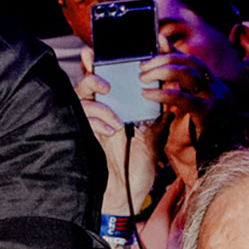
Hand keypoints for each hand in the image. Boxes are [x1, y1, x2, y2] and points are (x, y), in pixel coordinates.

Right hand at [75, 48, 161, 214]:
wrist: (126, 196)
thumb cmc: (138, 168)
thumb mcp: (153, 138)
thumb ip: (156, 116)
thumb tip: (168, 92)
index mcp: (117, 108)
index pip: (108, 80)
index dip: (106, 64)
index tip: (112, 51)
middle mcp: (100, 112)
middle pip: (88, 83)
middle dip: (94, 75)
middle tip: (108, 83)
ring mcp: (89, 123)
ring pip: (81, 97)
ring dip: (97, 101)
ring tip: (114, 113)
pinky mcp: (82, 135)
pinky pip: (81, 117)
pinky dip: (96, 119)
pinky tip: (110, 129)